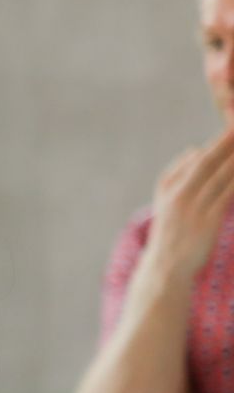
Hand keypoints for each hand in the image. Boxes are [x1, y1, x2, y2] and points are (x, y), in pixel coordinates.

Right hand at [144, 128, 233, 283]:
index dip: (219, 141)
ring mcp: (194, 207)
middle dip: (229, 142)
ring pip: (221, 176)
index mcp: (169, 185)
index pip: (198, 157)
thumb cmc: (171, 231)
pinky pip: (228, 195)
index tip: (233, 126)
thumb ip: (177, 172)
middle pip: (210, 162)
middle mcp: (180, 194)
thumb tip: (194, 148)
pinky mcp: (208, 221)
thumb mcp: (164, 200)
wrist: (166, 265)